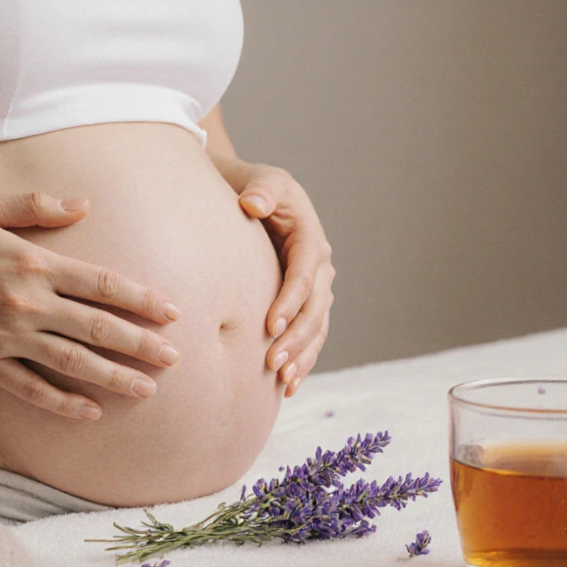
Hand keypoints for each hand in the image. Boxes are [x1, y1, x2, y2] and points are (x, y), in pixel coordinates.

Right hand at [0, 192, 182, 420]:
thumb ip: (37, 207)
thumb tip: (85, 205)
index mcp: (29, 261)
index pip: (100, 283)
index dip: (141, 298)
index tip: (172, 311)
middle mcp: (23, 301)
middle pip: (97, 325)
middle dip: (141, 342)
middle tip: (176, 357)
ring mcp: (2, 336)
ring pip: (71, 361)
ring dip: (114, 377)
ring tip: (148, 389)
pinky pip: (30, 388)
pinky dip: (62, 402)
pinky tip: (91, 412)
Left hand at [216, 157, 333, 396]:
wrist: (246, 197)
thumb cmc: (251, 188)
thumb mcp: (261, 180)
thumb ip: (261, 190)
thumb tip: (253, 205)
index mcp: (310, 238)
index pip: (305, 275)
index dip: (290, 302)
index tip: (270, 326)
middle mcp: (320, 266)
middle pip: (314, 309)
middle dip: (296, 338)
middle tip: (274, 363)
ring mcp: (315, 288)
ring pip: (316, 328)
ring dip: (302, 356)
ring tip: (283, 381)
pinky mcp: (304, 304)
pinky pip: (310, 336)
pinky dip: (302, 360)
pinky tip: (287, 386)